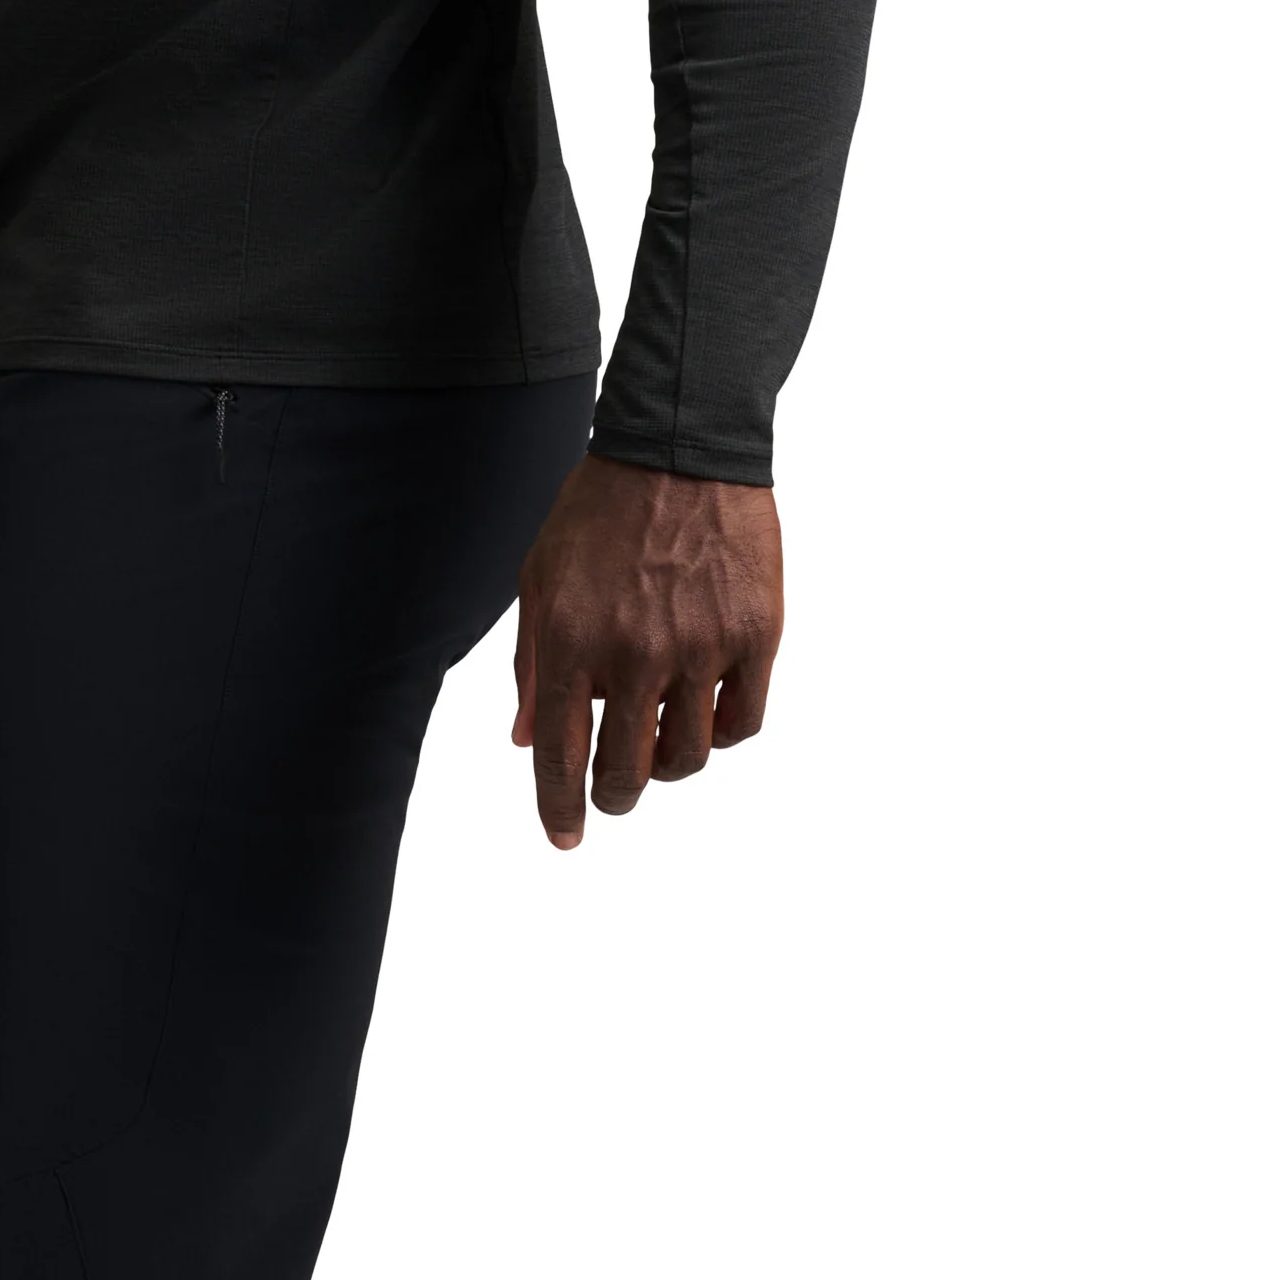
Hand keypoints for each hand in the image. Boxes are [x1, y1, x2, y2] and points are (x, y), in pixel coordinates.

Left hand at [512, 458, 783, 847]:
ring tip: (661, 740)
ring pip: (687, 757)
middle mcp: (634, 654)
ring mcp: (699, 646)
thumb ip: (531, 663)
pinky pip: (742, 722)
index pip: (559, 757)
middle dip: (615, 797)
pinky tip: (709, 714)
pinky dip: (724, 733)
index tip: (565, 838)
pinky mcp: (754, 633)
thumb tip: (524, 741)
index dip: (560, 810)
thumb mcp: (541, 577)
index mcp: (571, 643)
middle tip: (616, 791)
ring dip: (668, 765)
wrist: (681, 440)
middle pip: (626, 773)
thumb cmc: (601, 508)